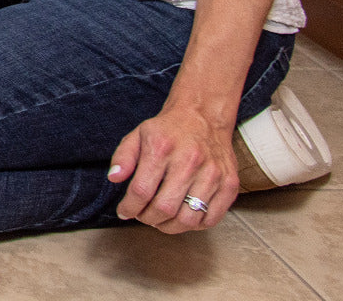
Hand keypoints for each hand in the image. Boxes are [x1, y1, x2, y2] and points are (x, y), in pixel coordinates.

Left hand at [109, 103, 239, 232]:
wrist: (202, 116)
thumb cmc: (167, 130)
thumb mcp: (138, 135)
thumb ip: (123, 156)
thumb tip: (113, 178)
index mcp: (161, 147)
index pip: (141, 190)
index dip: (129, 207)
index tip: (124, 211)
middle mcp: (189, 161)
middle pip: (164, 208)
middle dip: (148, 218)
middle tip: (143, 216)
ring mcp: (212, 174)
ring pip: (188, 219)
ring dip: (169, 226)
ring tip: (160, 219)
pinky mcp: (229, 184)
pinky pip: (211, 219)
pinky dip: (194, 225)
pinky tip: (182, 216)